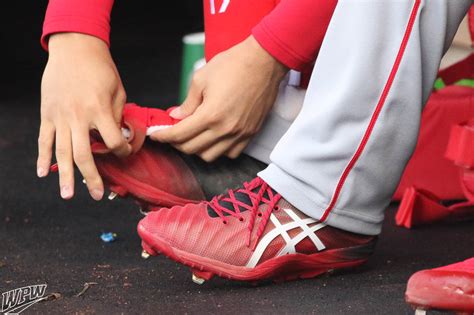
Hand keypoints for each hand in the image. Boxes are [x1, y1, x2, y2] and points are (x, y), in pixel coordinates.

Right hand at [37, 33, 130, 199]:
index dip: (123, 151)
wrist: (74, 47)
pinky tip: (43, 173)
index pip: (113, 142)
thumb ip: (117, 116)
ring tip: (68, 195)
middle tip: (97, 195)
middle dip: (92, 177)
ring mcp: (59, 116)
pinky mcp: (47, 113)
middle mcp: (77, 116)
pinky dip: (43, 157)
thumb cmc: (101, 68)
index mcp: (98, 110)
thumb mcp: (118, 91)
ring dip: (65, 176)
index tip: (126, 152)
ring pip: (62, 152)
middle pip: (84, 155)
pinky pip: (44, 140)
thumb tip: (118, 138)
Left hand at [151, 36, 287, 161]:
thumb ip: (187, 103)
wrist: (264, 62)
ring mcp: (240, 133)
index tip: (155, 135)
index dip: (163, 136)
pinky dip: (218, 150)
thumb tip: (176, 117)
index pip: (179, 134)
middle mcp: (225, 129)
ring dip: (197, 149)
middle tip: (171, 133)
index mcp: (210, 114)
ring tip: (192, 136)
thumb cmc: (233, 64)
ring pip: (210, 156)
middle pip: (192, 148)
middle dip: (176, 143)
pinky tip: (213, 138)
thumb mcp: (201, 79)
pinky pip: (231, 153)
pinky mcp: (251, 133)